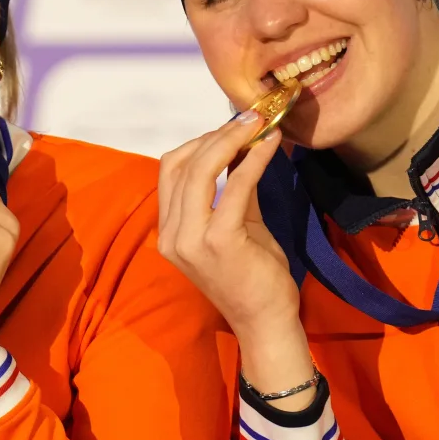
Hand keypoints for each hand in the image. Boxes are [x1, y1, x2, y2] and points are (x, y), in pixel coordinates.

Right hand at [158, 112, 315, 409]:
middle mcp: (171, 234)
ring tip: (258, 124)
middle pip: (180, 164)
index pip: (169, 170)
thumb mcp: (236, 225)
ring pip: (200, 170)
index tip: (231, 128)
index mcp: (169, 231)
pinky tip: (269, 145)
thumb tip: (243, 145)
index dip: (199, 141)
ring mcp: (190, 240)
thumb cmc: (252, 277)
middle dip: (216, 134)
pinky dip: (252, 160)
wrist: (264, 322)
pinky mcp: (219, 241)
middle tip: (249, 118)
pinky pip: (233, 186)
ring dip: (231, 140)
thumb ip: (232, 189)